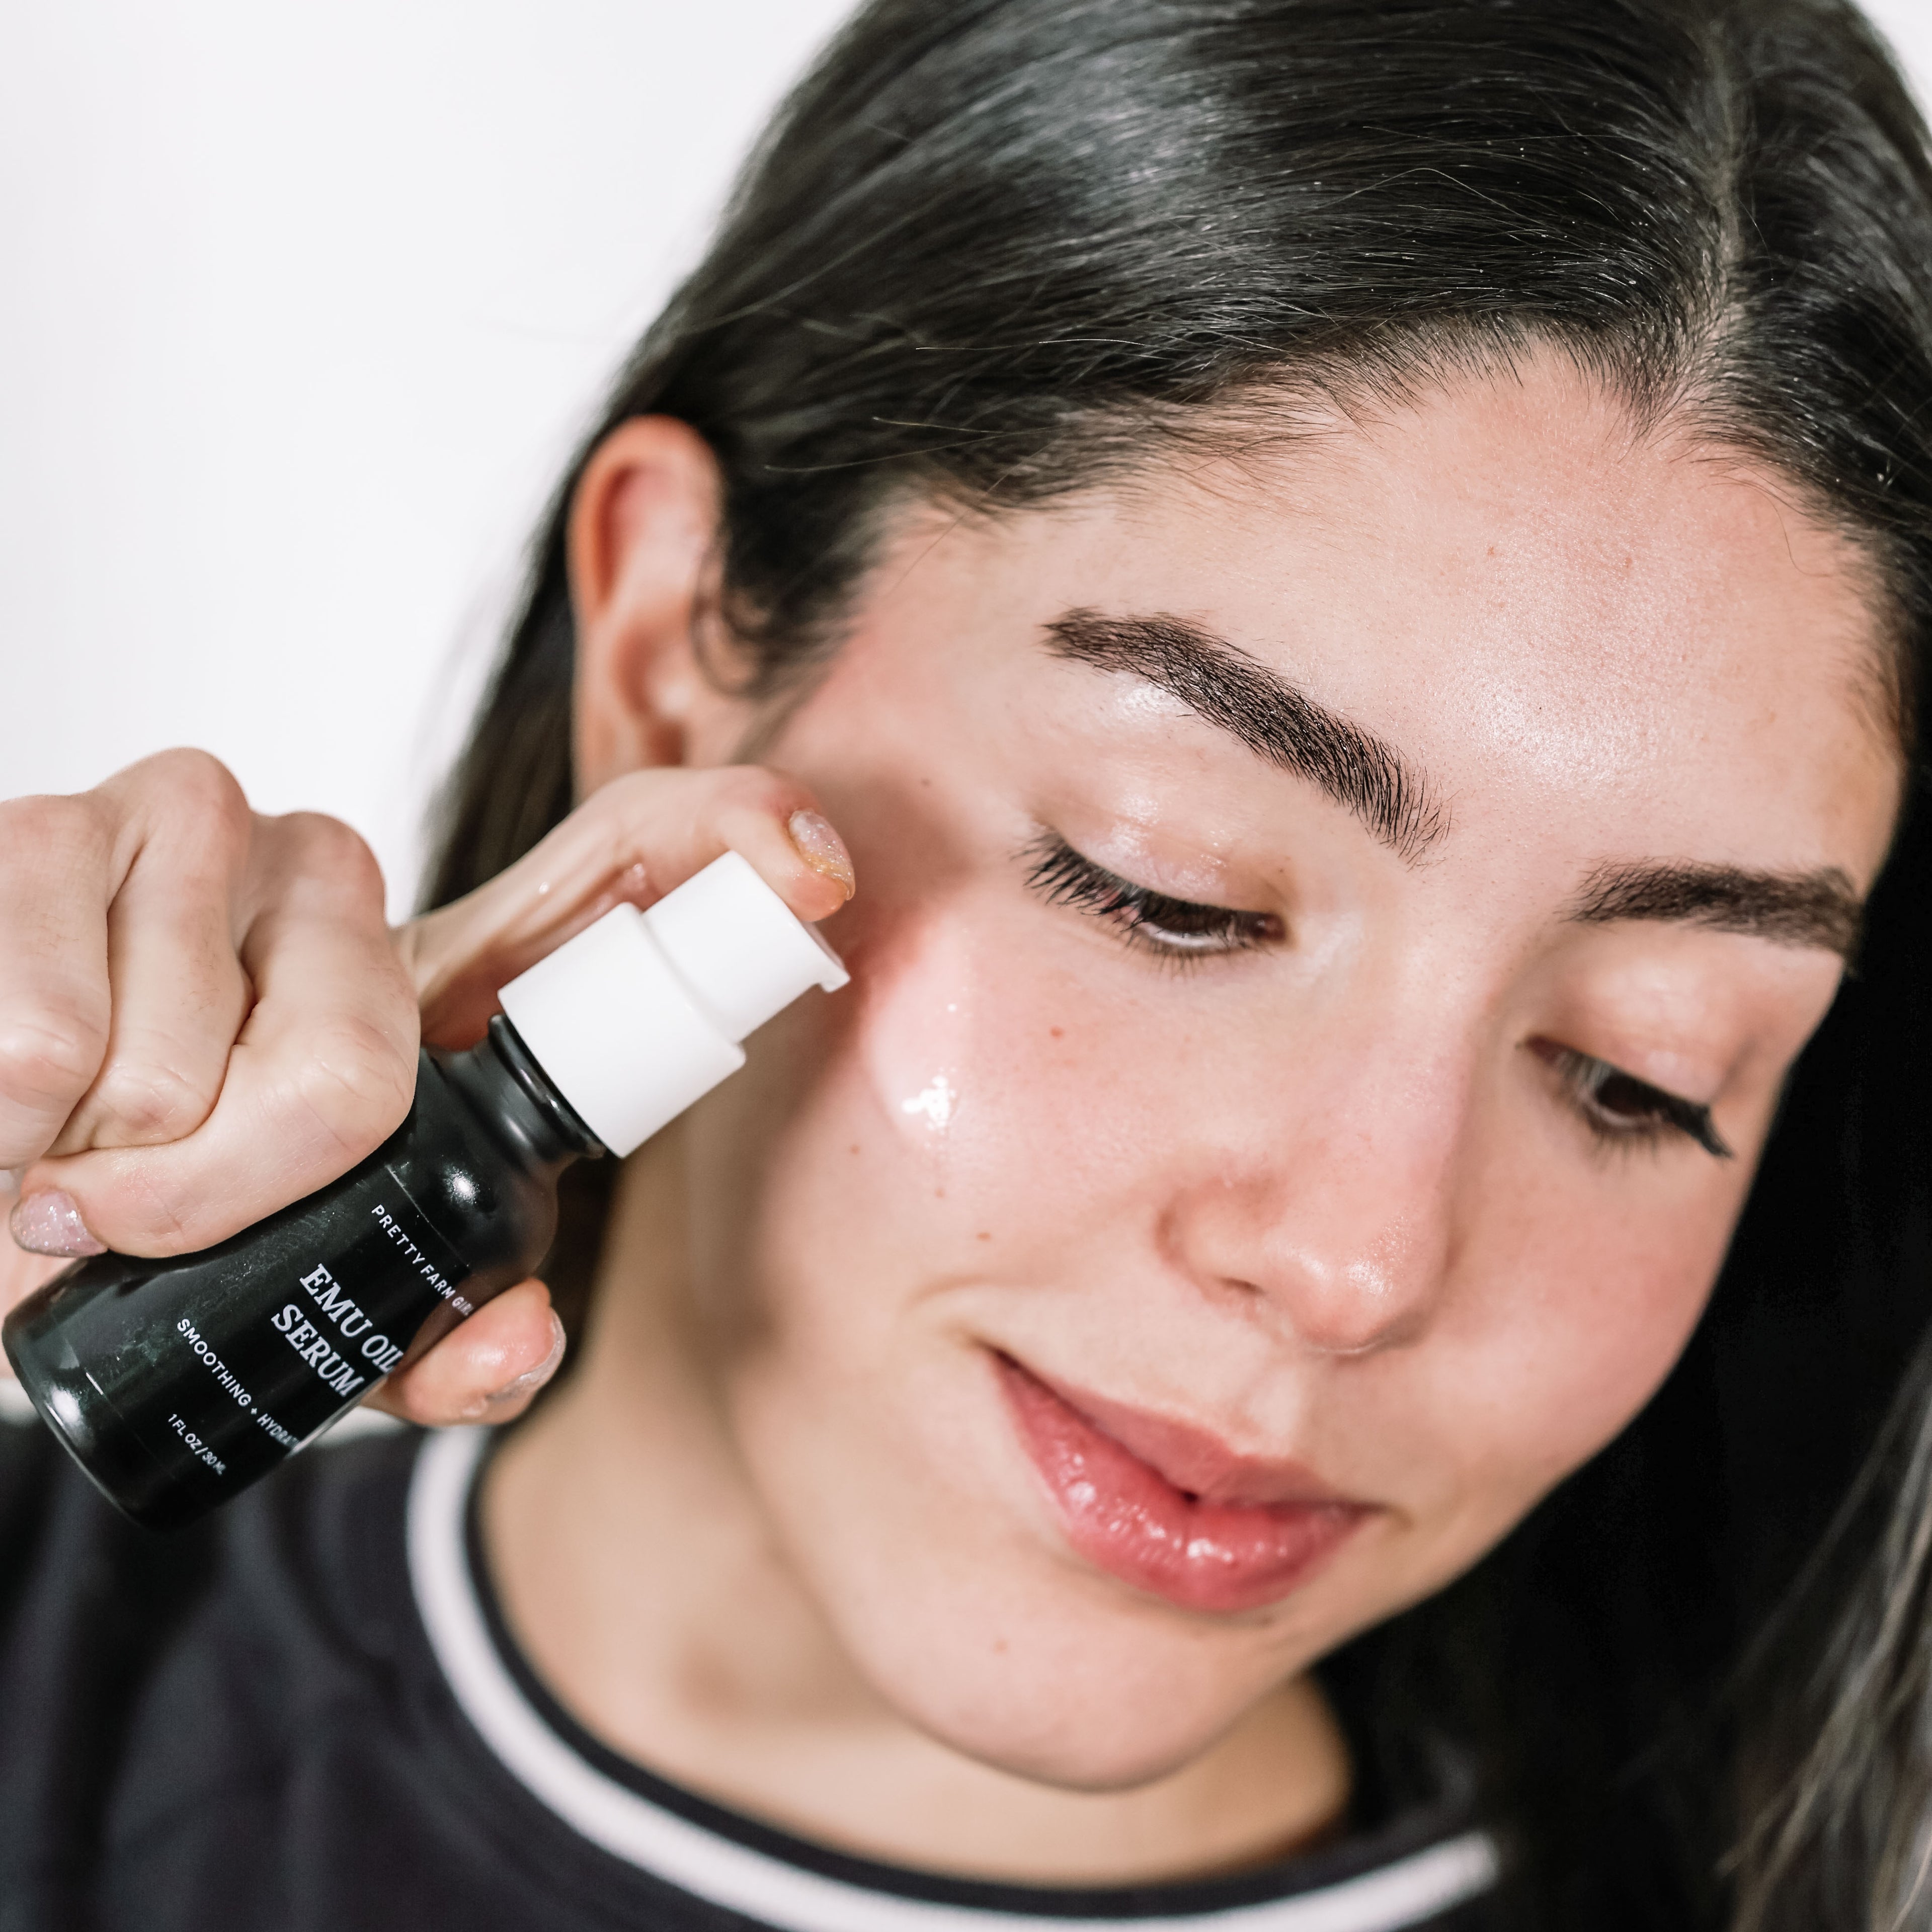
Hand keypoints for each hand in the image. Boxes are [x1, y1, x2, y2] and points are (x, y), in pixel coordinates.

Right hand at [0, 751, 853, 1424]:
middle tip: (169, 1208)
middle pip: (369, 1054)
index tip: (811, 868)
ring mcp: (192, 829)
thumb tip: (521, 1341)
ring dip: (118, 1171)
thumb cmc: (181, 1229)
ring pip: (190, 1064)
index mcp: (434, 973)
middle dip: (253, 1187)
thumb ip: (438, 1339)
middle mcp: (334, 874)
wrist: (4, 1186)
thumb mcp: (332, 1295)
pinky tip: (11, 1117)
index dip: (723, 844)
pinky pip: (51, 1040)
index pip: (618, 863)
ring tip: (79, 1159)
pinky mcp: (40, 831)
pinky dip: (9, 1130)